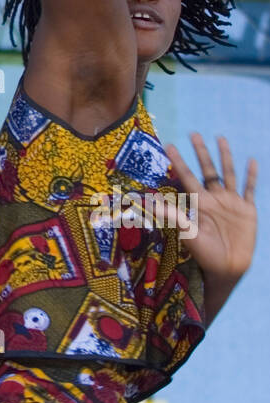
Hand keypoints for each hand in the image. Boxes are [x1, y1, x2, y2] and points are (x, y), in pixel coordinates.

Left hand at [164, 133, 257, 281]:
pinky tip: (252, 161)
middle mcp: (214, 198)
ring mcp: (231, 202)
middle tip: (193, 133)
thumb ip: (172, 216)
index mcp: (199, 202)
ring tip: (220, 138)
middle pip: (207, 169)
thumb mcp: (188, 233)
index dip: (178, 161)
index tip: (168, 145)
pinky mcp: (247, 210)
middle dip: (200, 152)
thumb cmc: (205, 254)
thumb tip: (150, 201)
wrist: (227, 269)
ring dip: (225, 156)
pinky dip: (251, 176)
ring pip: (228, 173)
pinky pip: (250, 189)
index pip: (186, 176)